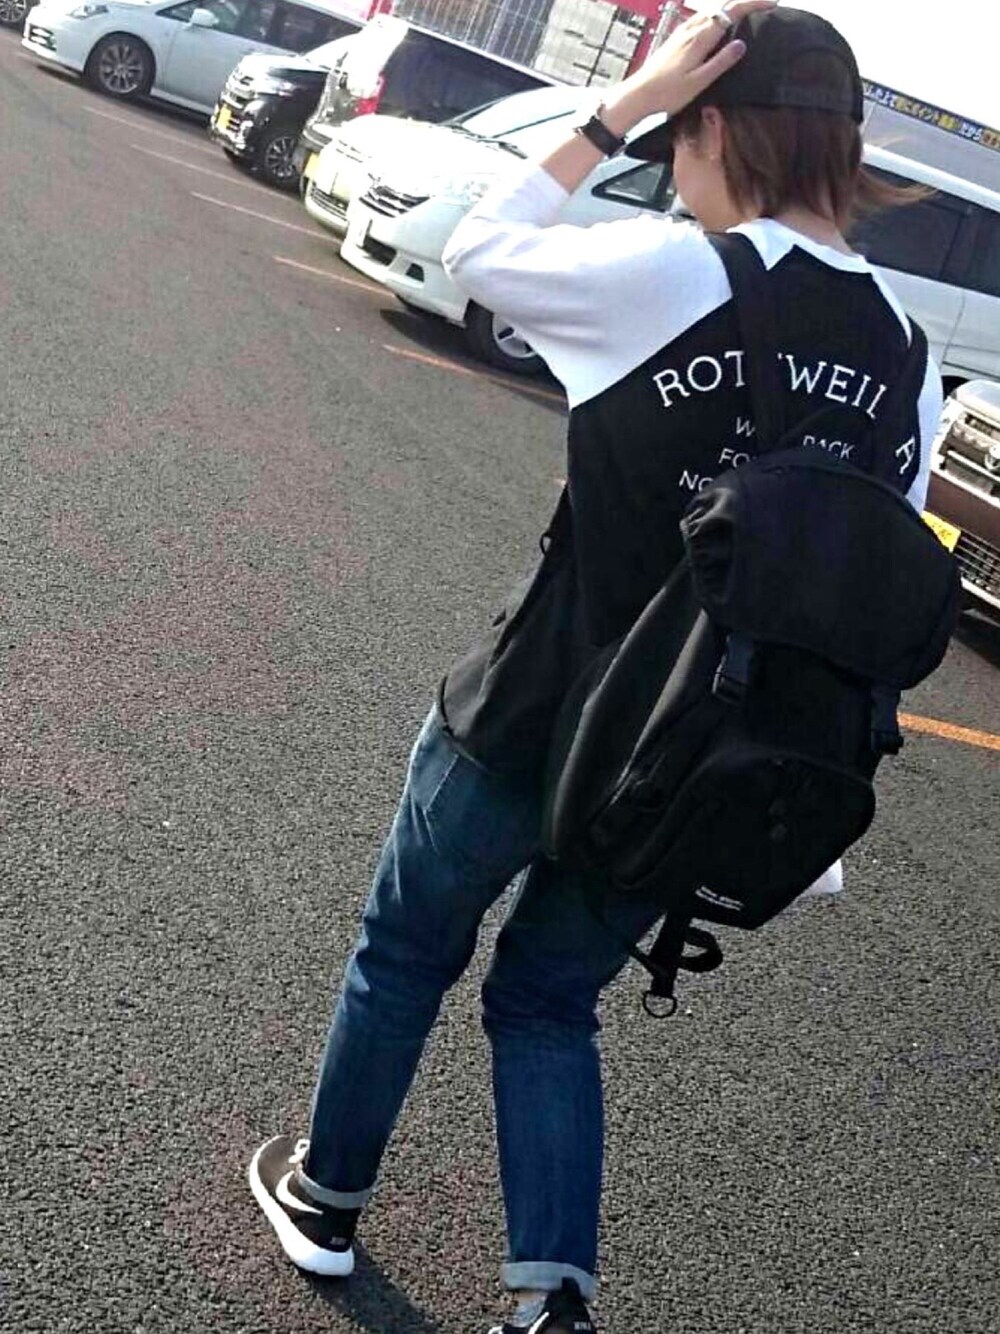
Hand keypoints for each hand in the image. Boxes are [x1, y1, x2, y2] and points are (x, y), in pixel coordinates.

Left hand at [604, 0, 776, 130]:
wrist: (640, 93)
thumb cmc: (668, 92)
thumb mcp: (699, 82)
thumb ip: (721, 62)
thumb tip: (741, 44)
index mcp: (700, 37)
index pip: (732, 11)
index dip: (753, 3)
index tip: (772, 3)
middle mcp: (692, 28)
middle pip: (723, 5)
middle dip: (746, 1)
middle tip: (766, 3)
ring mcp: (684, 30)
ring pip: (713, 8)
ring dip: (732, 5)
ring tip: (749, 9)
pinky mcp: (678, 35)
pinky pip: (703, 16)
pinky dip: (718, 13)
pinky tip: (721, 21)